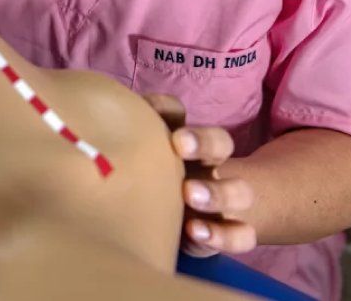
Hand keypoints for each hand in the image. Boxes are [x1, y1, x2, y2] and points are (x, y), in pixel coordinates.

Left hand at [142, 93, 256, 256]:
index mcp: (186, 142)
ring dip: (217, 192)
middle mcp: (207, 166)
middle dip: (204, 143)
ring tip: (189, 195)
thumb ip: (127, 136)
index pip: (183, 114)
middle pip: (221, 143)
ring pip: (239, 190)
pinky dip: (224, 235)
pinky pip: (242, 235)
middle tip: (178, 149)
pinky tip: (197, 231)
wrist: (171, 221)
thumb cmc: (143, 180)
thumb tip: (108, 116)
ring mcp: (221, 201)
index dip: (177, 117)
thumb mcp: (135, 155)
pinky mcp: (224, 234)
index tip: (170, 134)